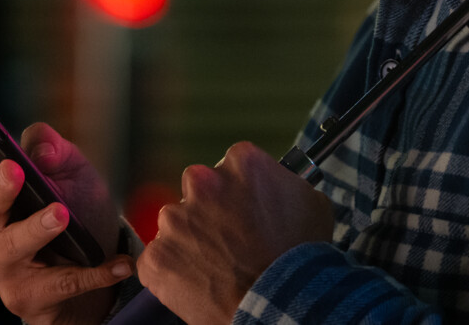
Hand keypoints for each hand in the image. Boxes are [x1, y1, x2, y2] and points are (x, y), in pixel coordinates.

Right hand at [0, 124, 134, 324]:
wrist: (91, 260)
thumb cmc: (72, 204)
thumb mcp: (70, 169)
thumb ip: (54, 150)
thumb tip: (42, 151)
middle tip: (14, 172)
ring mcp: (0, 267)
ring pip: (11, 248)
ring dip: (35, 230)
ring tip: (62, 213)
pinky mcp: (25, 297)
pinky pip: (60, 282)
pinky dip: (93, 273)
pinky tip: (118, 263)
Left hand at [138, 142, 334, 324]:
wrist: (280, 305)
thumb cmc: (299, 257)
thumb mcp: (312, 204)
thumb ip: (286, 183)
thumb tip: (278, 181)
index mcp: (241, 163)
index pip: (232, 166)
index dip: (239, 190)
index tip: (246, 208)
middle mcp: (202, 183)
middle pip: (198, 188)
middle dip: (209, 209)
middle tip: (229, 238)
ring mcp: (175, 220)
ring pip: (177, 224)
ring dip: (191, 240)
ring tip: (217, 267)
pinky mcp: (156, 256)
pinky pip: (158, 259)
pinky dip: (172, 270)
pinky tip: (198, 283)